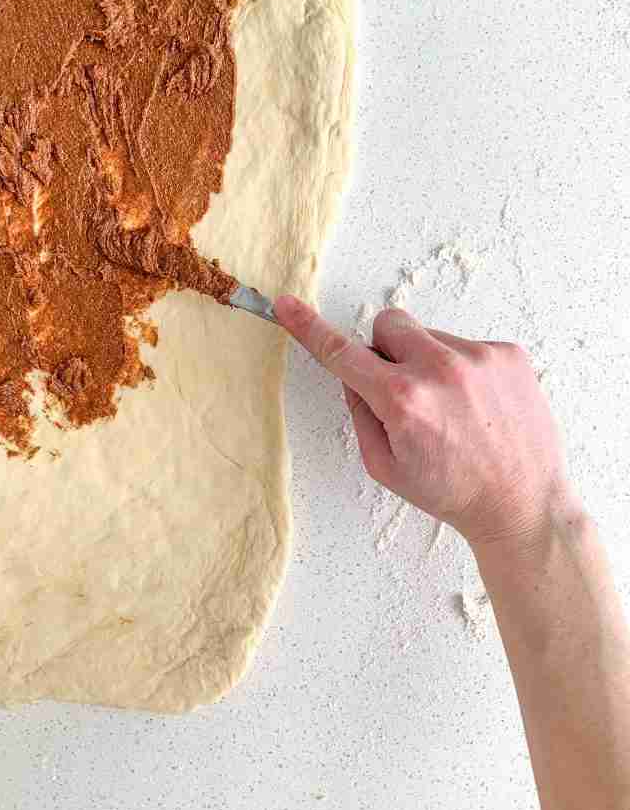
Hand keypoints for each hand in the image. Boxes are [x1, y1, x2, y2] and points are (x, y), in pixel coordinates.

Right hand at [274, 296, 573, 549]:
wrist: (523, 503)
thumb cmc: (452, 491)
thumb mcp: (385, 466)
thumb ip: (360, 413)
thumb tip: (353, 374)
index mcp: (402, 400)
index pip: (342, 354)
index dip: (309, 328)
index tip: (287, 306)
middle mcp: (440, 370)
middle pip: (389, 325)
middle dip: (387, 351)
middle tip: (404, 390)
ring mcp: (478, 358)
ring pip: (430, 336)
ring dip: (429, 363)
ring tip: (452, 407)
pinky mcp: (508, 354)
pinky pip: (467, 345)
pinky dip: (464, 369)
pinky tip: (477, 405)